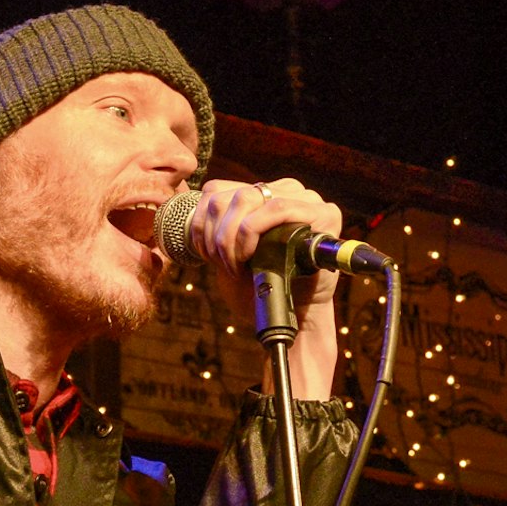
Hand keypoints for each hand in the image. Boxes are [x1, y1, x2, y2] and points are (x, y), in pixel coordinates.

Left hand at [177, 175, 346, 396]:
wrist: (294, 316)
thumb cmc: (263, 286)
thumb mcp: (230, 253)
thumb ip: (215, 227)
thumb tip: (182, 208)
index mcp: (261, 194)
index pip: (217, 189)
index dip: (201, 221)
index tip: (204, 255)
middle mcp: (284, 190)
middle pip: (230, 195)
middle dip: (217, 235)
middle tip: (223, 265)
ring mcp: (306, 199)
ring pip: (248, 199)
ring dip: (233, 237)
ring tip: (237, 265)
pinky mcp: (324, 213)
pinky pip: (276, 208)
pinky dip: (254, 233)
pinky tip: (253, 256)